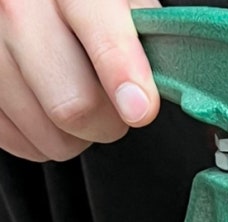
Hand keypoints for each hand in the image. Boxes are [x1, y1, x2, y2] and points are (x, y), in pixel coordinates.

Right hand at [0, 0, 160, 161]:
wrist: (28, 4)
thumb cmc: (78, 3)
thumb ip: (139, 33)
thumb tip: (152, 90)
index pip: (99, 33)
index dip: (122, 74)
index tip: (139, 108)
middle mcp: (17, 9)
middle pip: (74, 104)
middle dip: (107, 123)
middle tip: (113, 108)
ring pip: (49, 134)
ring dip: (74, 136)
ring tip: (76, 100)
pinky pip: (20, 143)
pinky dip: (42, 139)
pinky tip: (46, 108)